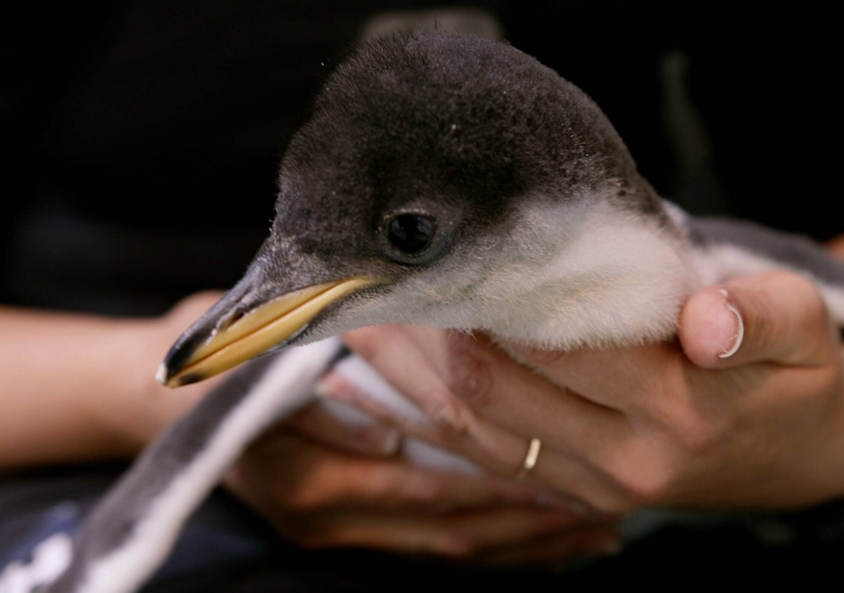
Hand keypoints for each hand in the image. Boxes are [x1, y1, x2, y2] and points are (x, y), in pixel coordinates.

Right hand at [222, 402, 618, 563]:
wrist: (169, 398)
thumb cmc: (235, 366)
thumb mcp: (274, 371)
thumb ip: (333, 402)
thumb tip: (391, 437)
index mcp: (314, 485)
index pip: (432, 494)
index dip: (503, 487)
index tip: (568, 473)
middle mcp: (331, 522)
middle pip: (450, 534)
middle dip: (529, 527)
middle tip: (602, 512)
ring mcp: (340, 533)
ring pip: (446, 549)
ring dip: (520, 546)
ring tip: (590, 536)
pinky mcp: (349, 529)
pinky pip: (428, 545)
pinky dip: (486, 544)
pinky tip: (537, 544)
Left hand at [339, 271, 843, 512]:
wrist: (802, 457)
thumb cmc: (795, 375)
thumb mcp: (806, 327)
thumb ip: (759, 315)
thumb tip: (705, 320)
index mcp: (680, 407)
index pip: (562, 341)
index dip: (500, 294)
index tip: (451, 247)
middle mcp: (624, 458)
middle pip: (498, 386)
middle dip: (439, 326)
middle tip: (392, 270)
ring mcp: (592, 484)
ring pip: (472, 427)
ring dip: (412, 370)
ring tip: (362, 314)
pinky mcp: (573, 493)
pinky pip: (479, 457)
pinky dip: (422, 417)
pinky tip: (371, 383)